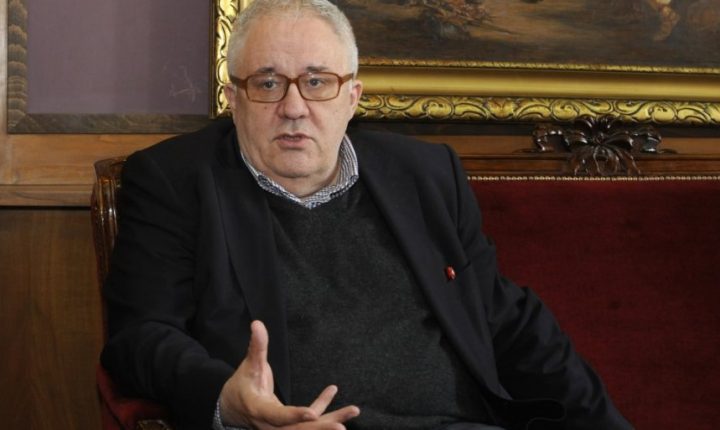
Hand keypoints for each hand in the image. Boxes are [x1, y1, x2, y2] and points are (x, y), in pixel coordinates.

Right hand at [219, 320, 359, 428]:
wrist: (232, 408)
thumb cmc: (242, 385)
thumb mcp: (248, 366)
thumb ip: (257, 347)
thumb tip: (257, 324)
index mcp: (259, 410)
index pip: (277, 416)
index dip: (294, 416)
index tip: (311, 415)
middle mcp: (271, 424)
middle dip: (320, 429)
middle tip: (341, 426)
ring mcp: (282, 427)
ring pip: (307, 429)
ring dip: (331, 420)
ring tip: (353, 410)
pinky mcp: (290, 423)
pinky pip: (310, 418)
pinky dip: (323, 407)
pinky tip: (333, 390)